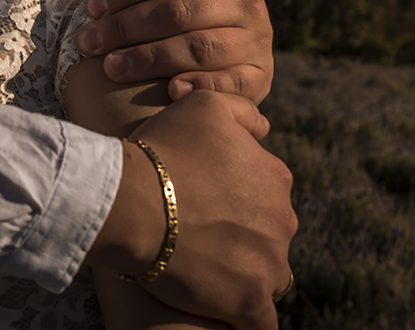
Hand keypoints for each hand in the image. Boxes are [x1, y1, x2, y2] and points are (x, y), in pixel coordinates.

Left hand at [77, 0, 273, 103]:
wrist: (244, 43)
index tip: (92, 8)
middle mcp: (249, 2)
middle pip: (180, 11)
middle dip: (128, 27)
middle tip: (89, 42)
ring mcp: (256, 42)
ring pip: (200, 47)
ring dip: (151, 58)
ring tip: (111, 67)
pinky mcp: (260, 77)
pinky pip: (232, 83)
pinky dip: (202, 86)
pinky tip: (172, 92)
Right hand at [88, 92, 295, 329]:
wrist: (131, 201)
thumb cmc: (163, 150)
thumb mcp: (205, 106)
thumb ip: (243, 112)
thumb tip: (265, 130)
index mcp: (276, 177)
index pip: (267, 195)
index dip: (238, 201)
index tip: (208, 206)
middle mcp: (283, 218)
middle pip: (269, 235)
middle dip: (244, 238)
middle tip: (201, 239)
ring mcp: (269, 262)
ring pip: (267, 275)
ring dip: (245, 275)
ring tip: (209, 274)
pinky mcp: (249, 301)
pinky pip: (261, 323)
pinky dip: (247, 319)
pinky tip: (230, 318)